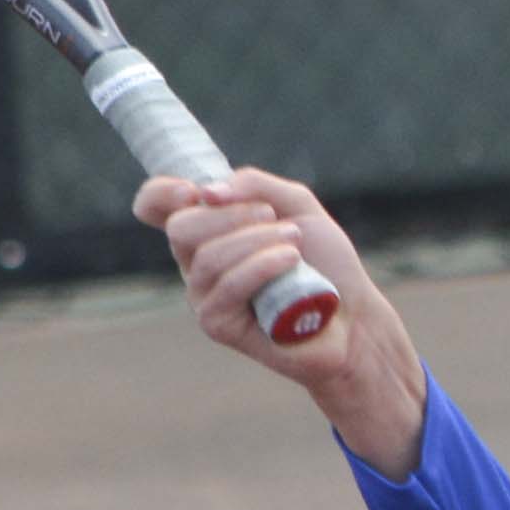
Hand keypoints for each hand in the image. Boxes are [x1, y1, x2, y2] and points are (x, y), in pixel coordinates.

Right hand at [132, 164, 426, 474]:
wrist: (353, 315)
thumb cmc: (324, 261)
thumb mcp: (295, 203)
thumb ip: (253, 185)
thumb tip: (205, 192)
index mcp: (207, 228)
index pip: (155, 205)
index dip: (160, 193)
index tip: (193, 191)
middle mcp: (196, 262)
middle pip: (181, 227)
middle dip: (232, 215)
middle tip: (274, 218)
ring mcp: (203, 295)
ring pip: (208, 256)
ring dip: (258, 241)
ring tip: (296, 245)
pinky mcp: (216, 324)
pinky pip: (227, 286)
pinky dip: (261, 267)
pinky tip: (291, 262)